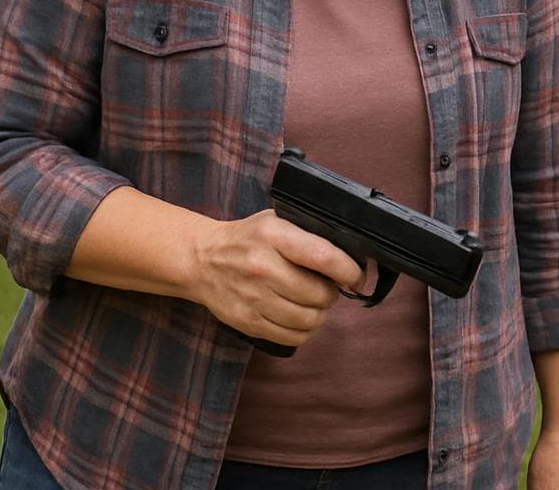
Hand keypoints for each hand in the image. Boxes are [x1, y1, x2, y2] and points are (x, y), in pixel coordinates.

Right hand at [189, 209, 363, 347]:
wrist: (201, 260)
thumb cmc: (247, 238)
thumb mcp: (275, 220)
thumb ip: (307, 232)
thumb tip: (349, 252)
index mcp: (273, 235)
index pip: (323, 257)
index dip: (349, 271)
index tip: (357, 277)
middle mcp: (262, 267)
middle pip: (319, 293)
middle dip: (333, 293)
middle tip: (330, 287)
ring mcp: (253, 297)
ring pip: (308, 319)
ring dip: (321, 314)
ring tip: (317, 303)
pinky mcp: (247, 322)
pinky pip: (292, 337)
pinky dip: (306, 330)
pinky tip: (303, 317)